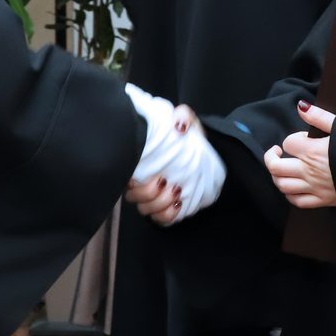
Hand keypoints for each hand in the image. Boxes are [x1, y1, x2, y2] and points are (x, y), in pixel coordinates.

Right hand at [128, 104, 222, 224]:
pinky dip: (167, 215)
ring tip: (177, 191)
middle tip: (165, 181)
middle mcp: (143, 182)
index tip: (148, 173)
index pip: (125, 174)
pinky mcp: (166, 209)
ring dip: (160, 203)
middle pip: (133, 196)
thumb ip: (182, 116)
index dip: (131, 178)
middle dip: (148, 192)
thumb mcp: (187, 122)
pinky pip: (160, 219)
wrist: (210, 158)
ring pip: (145, 209)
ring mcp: (154, 198)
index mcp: (141, 161)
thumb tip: (178, 126)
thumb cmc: (190, 139)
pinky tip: (177, 205)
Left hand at [265, 100, 335, 208]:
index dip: (293, 138)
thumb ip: (319, 117)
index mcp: (313, 152)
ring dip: (278, 176)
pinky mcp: (323, 201)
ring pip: (283, 186)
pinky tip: (294, 187)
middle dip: (272, 158)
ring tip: (283, 168)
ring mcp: (315, 188)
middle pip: (276, 167)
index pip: (288, 143)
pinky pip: (298, 201)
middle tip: (278, 152)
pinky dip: (290, 195)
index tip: (304, 139)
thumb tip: (301, 106)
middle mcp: (310, 171)